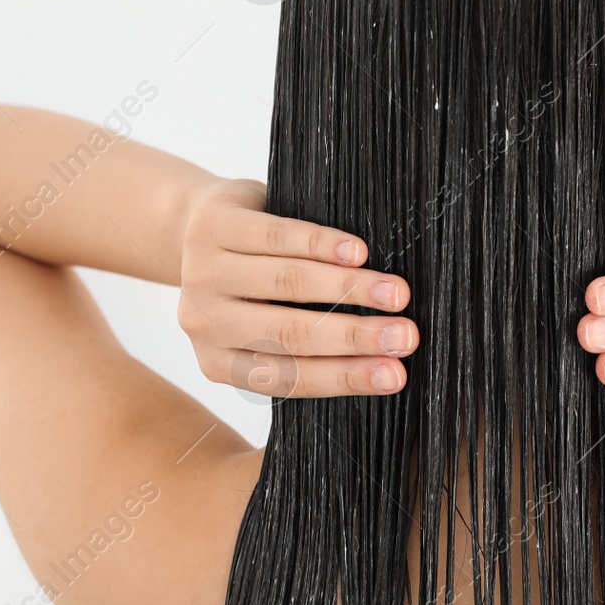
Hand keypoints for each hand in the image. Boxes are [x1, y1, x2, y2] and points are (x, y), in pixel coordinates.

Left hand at [177, 179, 416, 397]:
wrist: (198, 226)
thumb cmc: (249, 287)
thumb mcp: (263, 325)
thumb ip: (304, 347)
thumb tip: (385, 364)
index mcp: (219, 363)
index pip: (290, 378)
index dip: (346, 377)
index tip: (396, 375)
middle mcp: (204, 324)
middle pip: (290, 334)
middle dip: (356, 337)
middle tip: (406, 336)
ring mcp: (204, 273)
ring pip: (288, 283)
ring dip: (349, 289)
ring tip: (396, 293)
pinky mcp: (214, 227)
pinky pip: (277, 237)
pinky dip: (323, 245)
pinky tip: (358, 252)